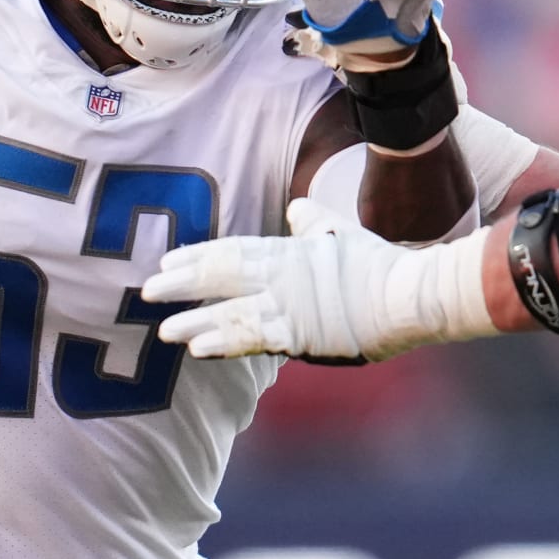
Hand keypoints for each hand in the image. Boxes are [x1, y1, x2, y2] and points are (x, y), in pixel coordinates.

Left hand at [141, 199, 498, 359]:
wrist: (411, 295)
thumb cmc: (383, 265)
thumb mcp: (344, 233)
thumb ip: (315, 223)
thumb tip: (298, 209)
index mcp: (290, 250)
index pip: (233, 251)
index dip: (198, 256)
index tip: (168, 261)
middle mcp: (283, 275)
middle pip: (222, 276)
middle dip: (183, 284)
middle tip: (147, 291)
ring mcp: (290, 306)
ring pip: (230, 312)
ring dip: (195, 321)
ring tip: (163, 330)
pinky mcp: (301, 336)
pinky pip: (254, 339)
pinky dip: (223, 343)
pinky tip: (197, 349)